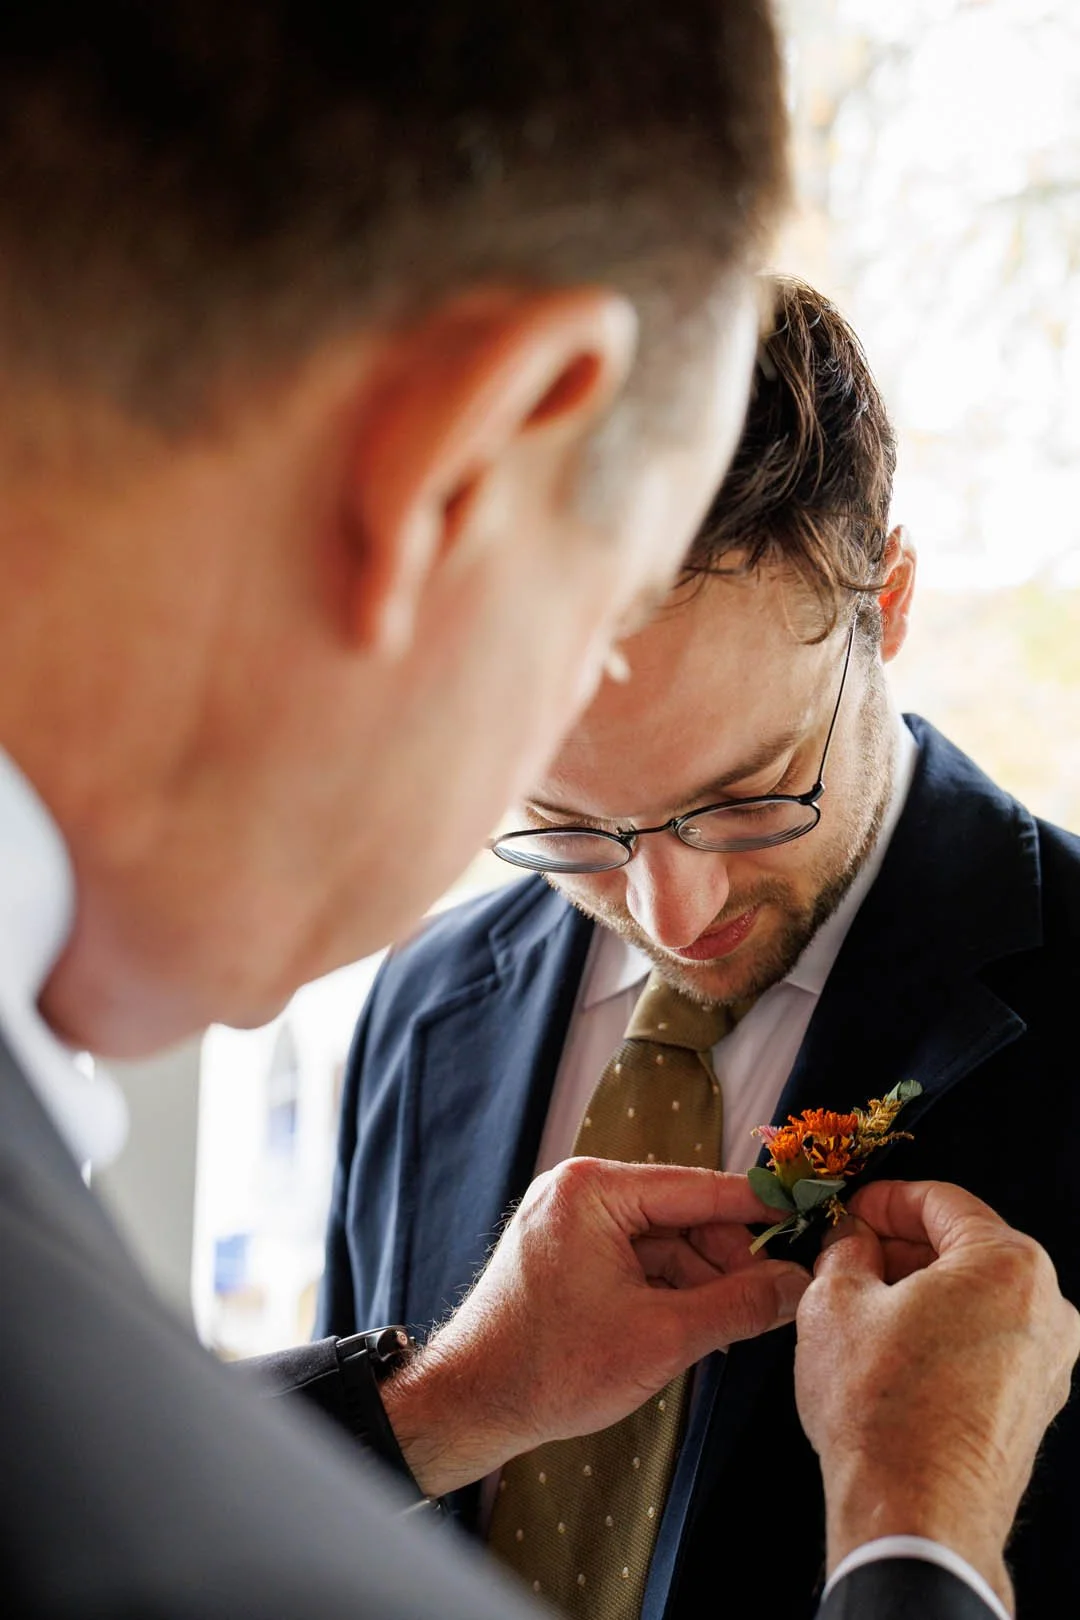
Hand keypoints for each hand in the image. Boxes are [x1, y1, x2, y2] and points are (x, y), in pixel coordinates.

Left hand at [382, 1156, 809, 1495]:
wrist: (470, 1405)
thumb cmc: (551, 1367)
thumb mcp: (662, 1337)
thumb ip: (737, 1305)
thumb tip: (795, 1287)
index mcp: (594, 1189)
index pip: (699, 1187)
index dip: (758, 1206)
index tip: (806, 1214)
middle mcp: (579, 1189)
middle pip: (682, 1213)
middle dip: (727, 1258)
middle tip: (771, 1300)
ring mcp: (568, 1219)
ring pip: (662, 1239)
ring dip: (700, 1279)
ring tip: (733, 1324)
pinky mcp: (565, 1251)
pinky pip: (634, 1256)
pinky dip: (668, 1288)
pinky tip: (695, 1324)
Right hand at [794, 1179, 1079, 1615]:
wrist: (916, 1516)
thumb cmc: (884, 1415)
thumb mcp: (834, 1301)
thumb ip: (845, 1249)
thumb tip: (852, 1239)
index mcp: (1008, 1264)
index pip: (941, 1201)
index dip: (884, 1200)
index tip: (853, 1211)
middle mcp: (1045, 1308)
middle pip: (965, 1247)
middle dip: (902, 1247)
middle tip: (849, 1255)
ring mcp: (1047, 1361)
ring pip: (975, 1297)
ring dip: (920, 1292)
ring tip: (861, 1308)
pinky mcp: (1034, 1404)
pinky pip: (986, 1343)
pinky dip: (941, 1333)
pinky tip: (892, 1352)